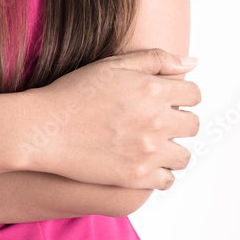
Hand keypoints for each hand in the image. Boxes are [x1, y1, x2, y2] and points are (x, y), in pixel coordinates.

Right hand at [22, 48, 200, 190]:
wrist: (45, 129)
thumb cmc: (74, 93)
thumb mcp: (114, 65)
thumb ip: (157, 60)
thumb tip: (193, 62)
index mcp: (152, 89)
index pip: (194, 94)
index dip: (181, 95)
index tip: (167, 99)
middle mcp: (156, 121)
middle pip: (193, 124)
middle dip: (178, 120)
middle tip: (155, 120)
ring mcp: (148, 152)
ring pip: (184, 155)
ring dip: (172, 148)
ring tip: (149, 142)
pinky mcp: (138, 177)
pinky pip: (167, 179)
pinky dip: (159, 171)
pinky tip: (141, 160)